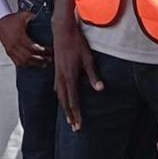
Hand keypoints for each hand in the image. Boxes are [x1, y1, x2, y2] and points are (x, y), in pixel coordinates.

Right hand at [0, 10, 49, 67]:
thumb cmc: (11, 19)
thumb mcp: (23, 16)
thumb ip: (33, 17)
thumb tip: (43, 17)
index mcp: (20, 37)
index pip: (33, 48)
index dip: (43, 51)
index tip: (50, 51)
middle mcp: (15, 45)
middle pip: (30, 57)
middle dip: (41, 59)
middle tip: (49, 59)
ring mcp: (11, 50)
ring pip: (23, 61)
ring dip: (34, 64)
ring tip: (43, 64)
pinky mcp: (8, 52)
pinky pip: (17, 62)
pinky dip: (25, 64)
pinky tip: (31, 64)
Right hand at [52, 15, 101, 130]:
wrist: (62, 29)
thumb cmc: (77, 42)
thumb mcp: (88, 58)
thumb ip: (93, 75)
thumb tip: (100, 89)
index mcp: (70, 76)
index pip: (73, 100)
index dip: (76, 114)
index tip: (79, 126)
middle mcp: (62, 77)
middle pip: (65, 101)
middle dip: (70, 116)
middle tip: (74, 128)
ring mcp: (57, 73)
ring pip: (60, 96)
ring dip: (65, 108)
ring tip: (68, 118)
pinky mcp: (56, 69)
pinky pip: (58, 88)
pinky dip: (61, 97)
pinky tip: (62, 99)